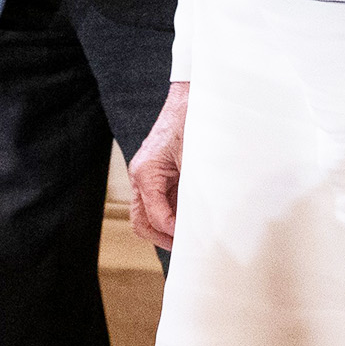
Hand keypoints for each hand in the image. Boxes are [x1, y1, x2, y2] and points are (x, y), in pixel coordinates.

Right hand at [129, 81, 188, 250]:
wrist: (190, 96)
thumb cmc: (191, 121)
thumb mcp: (194, 159)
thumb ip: (194, 190)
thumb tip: (203, 219)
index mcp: (145, 172)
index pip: (154, 216)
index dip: (172, 232)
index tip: (191, 241)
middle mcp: (140, 175)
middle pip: (141, 222)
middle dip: (162, 238)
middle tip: (185, 249)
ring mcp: (146, 175)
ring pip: (147, 214)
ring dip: (165, 228)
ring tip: (189, 238)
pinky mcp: (155, 173)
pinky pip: (157, 201)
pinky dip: (170, 214)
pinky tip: (189, 219)